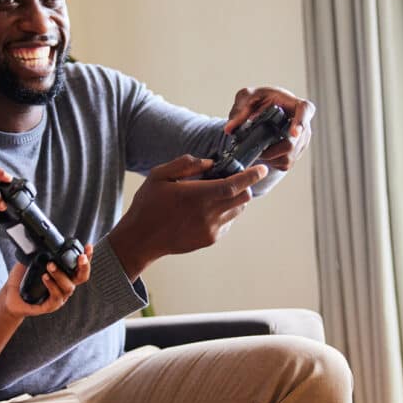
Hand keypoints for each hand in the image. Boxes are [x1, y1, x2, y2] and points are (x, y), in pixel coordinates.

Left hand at [0, 245, 93, 317]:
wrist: (9, 297)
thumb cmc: (22, 280)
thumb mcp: (30, 261)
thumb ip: (38, 251)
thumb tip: (39, 238)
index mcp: (64, 275)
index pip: (79, 265)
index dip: (87, 256)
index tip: (88, 246)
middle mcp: (64, 286)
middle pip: (82, 277)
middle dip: (84, 266)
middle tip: (80, 257)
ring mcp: (59, 297)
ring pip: (68, 287)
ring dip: (61, 274)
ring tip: (50, 265)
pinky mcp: (50, 306)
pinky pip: (56, 297)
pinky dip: (52, 286)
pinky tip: (45, 277)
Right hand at [109, 154, 267, 278]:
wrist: (141, 239)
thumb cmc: (148, 205)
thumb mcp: (159, 175)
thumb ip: (185, 164)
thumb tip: (210, 163)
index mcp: (197, 195)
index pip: (234, 185)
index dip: (251, 176)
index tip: (261, 169)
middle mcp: (208, 213)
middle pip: (243, 198)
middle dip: (243, 186)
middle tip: (230, 179)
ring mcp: (211, 229)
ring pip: (237, 211)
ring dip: (233, 200)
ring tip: (214, 195)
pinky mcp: (209, 239)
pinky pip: (227, 223)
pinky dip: (224, 213)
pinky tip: (205, 210)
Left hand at [225, 86, 315, 171]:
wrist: (265, 111)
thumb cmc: (260, 100)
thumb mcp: (247, 98)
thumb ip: (239, 110)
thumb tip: (229, 129)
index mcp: (295, 105)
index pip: (305, 110)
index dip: (301, 122)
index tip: (293, 133)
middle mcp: (303, 125)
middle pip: (293, 143)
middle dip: (271, 149)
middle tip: (255, 148)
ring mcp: (302, 141)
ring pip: (288, 157)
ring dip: (269, 157)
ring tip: (257, 149)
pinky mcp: (296, 154)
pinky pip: (284, 164)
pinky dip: (270, 162)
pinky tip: (263, 153)